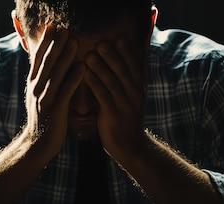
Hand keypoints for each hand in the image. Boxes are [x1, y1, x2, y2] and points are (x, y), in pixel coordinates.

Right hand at [25, 26, 84, 157]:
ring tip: (74, 41)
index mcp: (33, 85)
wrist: (36, 145)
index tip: (52, 26)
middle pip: (46, 62)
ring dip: (64, 56)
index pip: (38, 59)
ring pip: (55, 74)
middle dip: (55, 44)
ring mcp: (44, 99)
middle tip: (64, 28)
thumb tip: (50, 66)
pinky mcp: (54, 110)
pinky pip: (65, 91)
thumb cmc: (43, 121)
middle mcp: (36, 89)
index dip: (45, 42)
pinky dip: (74, 78)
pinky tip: (82, 68)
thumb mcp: (40, 98)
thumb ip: (45, 82)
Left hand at [84, 36, 146, 159]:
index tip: (119, 37)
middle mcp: (134, 94)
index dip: (127, 52)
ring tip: (90, 54)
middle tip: (101, 41)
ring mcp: (125, 105)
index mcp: (138, 88)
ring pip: (113, 82)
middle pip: (123, 71)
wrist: (130, 146)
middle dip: (112, 56)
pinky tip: (85, 74)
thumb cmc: (125, 118)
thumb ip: (129, 81)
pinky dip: (94, 83)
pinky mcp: (114, 115)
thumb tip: (128, 62)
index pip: (135, 66)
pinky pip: (103, 96)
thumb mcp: (132, 98)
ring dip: (101, 67)